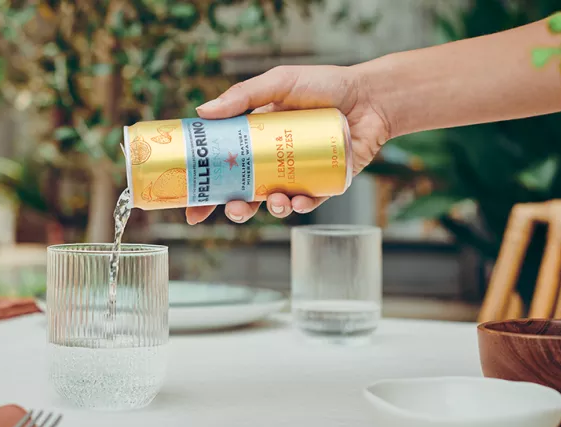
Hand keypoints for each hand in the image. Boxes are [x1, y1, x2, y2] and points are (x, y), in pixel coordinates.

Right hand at [185, 64, 389, 224]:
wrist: (370, 95)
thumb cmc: (325, 85)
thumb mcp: (279, 82)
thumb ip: (243, 95)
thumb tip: (202, 112)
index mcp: (255, 139)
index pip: (223, 167)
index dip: (205, 188)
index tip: (191, 206)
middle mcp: (274, 160)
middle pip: (245, 192)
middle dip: (235, 208)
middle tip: (233, 208)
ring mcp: (299, 174)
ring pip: (275, 202)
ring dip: (270, 209)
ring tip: (274, 203)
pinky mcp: (326, 183)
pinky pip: (309, 202)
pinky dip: (302, 205)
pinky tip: (299, 201)